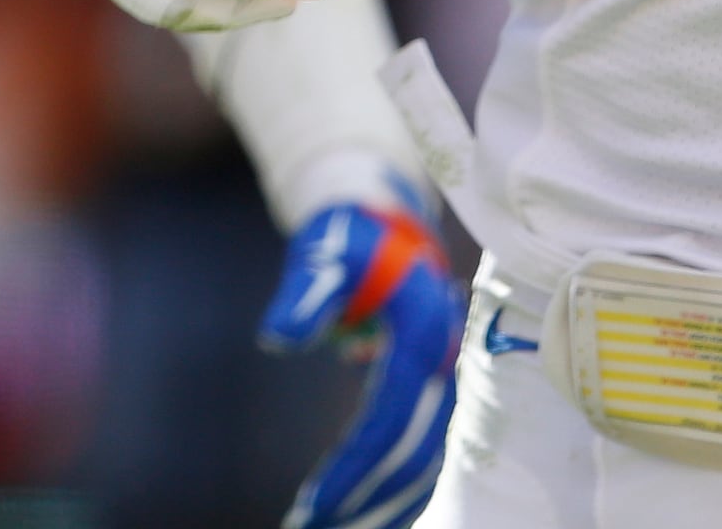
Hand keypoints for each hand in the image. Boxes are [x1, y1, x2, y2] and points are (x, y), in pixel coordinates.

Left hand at [262, 189, 458, 528]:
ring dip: (386, 501)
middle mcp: (443, 367)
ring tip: (333, 528)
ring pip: (424, 460)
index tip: (314, 504)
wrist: (388, 223)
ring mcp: (445, 381)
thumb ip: (302, 296)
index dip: (353, 467)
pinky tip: (367, 510)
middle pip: (411, 453)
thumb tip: (275, 340)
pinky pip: (422, 448)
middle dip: (367, 498)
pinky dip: (398, 483)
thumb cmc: (348, 236)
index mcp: (421, 339)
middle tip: (313, 527)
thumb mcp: (321, 254)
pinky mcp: (436, 389)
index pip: (386, 422)